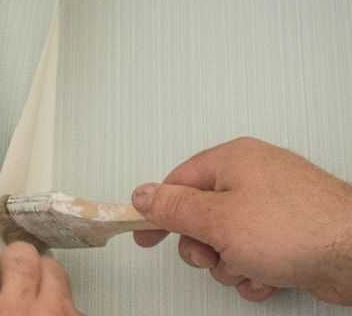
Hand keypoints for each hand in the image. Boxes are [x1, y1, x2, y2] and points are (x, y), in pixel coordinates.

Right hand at [0, 242, 79, 314]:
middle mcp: (16, 312)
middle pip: (20, 254)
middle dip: (14, 260)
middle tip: (8, 277)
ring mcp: (53, 315)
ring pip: (53, 268)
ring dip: (44, 275)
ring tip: (35, 292)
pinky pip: (73, 298)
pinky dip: (64, 303)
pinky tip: (53, 314)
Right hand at [132, 137, 351, 304]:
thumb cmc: (294, 228)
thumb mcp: (217, 218)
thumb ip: (173, 207)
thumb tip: (142, 194)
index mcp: (231, 161)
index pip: (178, 182)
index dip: (158, 211)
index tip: (145, 234)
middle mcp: (251, 178)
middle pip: (201, 215)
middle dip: (202, 245)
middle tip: (211, 256)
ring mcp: (272, 206)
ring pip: (226, 240)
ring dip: (229, 263)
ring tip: (250, 267)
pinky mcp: (288, 232)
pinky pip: (252, 252)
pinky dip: (254, 270)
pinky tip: (267, 277)